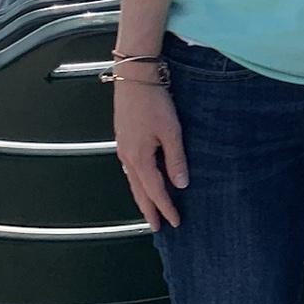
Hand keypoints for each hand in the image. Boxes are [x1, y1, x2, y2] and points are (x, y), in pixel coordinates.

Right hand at [113, 79, 188, 230]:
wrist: (134, 78)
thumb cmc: (153, 102)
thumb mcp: (171, 130)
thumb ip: (175, 158)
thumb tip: (181, 184)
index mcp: (139, 158)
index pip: (154, 191)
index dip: (165, 208)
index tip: (174, 223)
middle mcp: (127, 157)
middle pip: (139, 191)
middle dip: (149, 210)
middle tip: (157, 226)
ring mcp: (123, 148)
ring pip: (132, 181)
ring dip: (142, 197)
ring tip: (151, 209)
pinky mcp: (123, 139)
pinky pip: (130, 169)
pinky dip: (137, 181)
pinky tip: (143, 180)